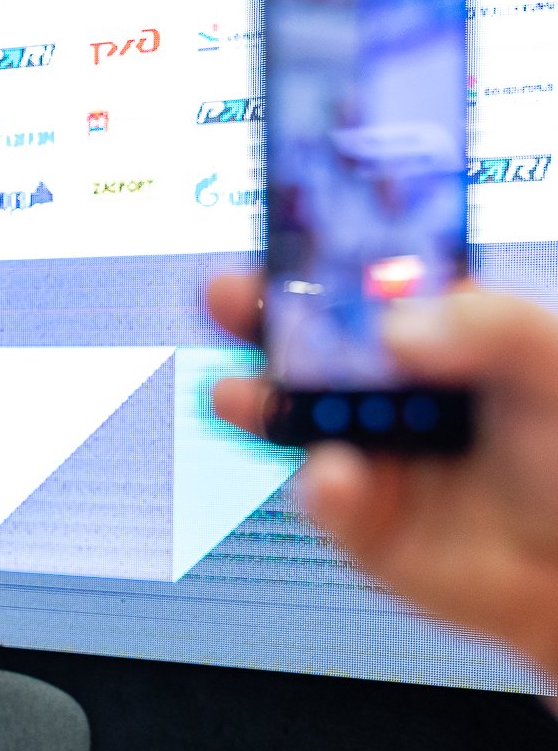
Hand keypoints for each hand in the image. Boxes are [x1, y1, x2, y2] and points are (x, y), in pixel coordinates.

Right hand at [207, 273, 557, 676]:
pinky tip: (337, 474)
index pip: (367, 278)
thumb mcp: (551, 366)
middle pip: (307, 341)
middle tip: (225, 297)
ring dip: (256, 402)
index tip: (284, 233)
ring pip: (294, 418)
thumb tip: (395, 326)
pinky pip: (323, 496)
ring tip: (236, 395)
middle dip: (258, 316)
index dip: (320, 254)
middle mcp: (389, 386)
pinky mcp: (358, 516)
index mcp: (436, 331)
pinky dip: (322, 485)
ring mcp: (366, 448)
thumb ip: (489, 327)